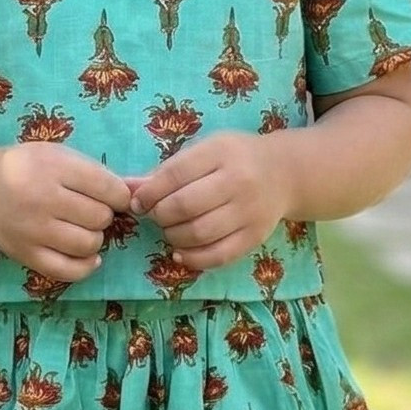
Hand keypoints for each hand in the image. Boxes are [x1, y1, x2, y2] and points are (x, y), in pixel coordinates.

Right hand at [0, 143, 133, 282]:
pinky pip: (68, 271)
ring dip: (94, 238)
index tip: (110, 196)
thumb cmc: (26, 167)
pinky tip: (87, 255)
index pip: (109, 188)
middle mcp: (43, 199)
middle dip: (103, 215)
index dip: (119, 195)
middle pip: (101, 217)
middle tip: (87, 210)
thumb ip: (97, 173)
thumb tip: (140, 191)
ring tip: (81, 228)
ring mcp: (34, 230)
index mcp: (54, 167)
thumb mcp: (59, 156)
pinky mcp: (26, 254)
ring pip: (89, 244)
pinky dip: (86, 266)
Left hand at [126, 130, 290, 270]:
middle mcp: (238, 182)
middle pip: (185, 206)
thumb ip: (167, 170)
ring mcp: (249, 212)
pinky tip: (180, 252)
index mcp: (221, 153)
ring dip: (173, 236)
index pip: (176, 174)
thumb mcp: (205, 151)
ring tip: (169, 230)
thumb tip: (126, 187)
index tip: (138, 202)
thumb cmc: (235, 158)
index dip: (150, 192)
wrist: (284, 174)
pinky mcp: (254, 237)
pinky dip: (193, 258)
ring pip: (199, 233)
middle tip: (154, 216)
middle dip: (159, 215)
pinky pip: (218, 255)